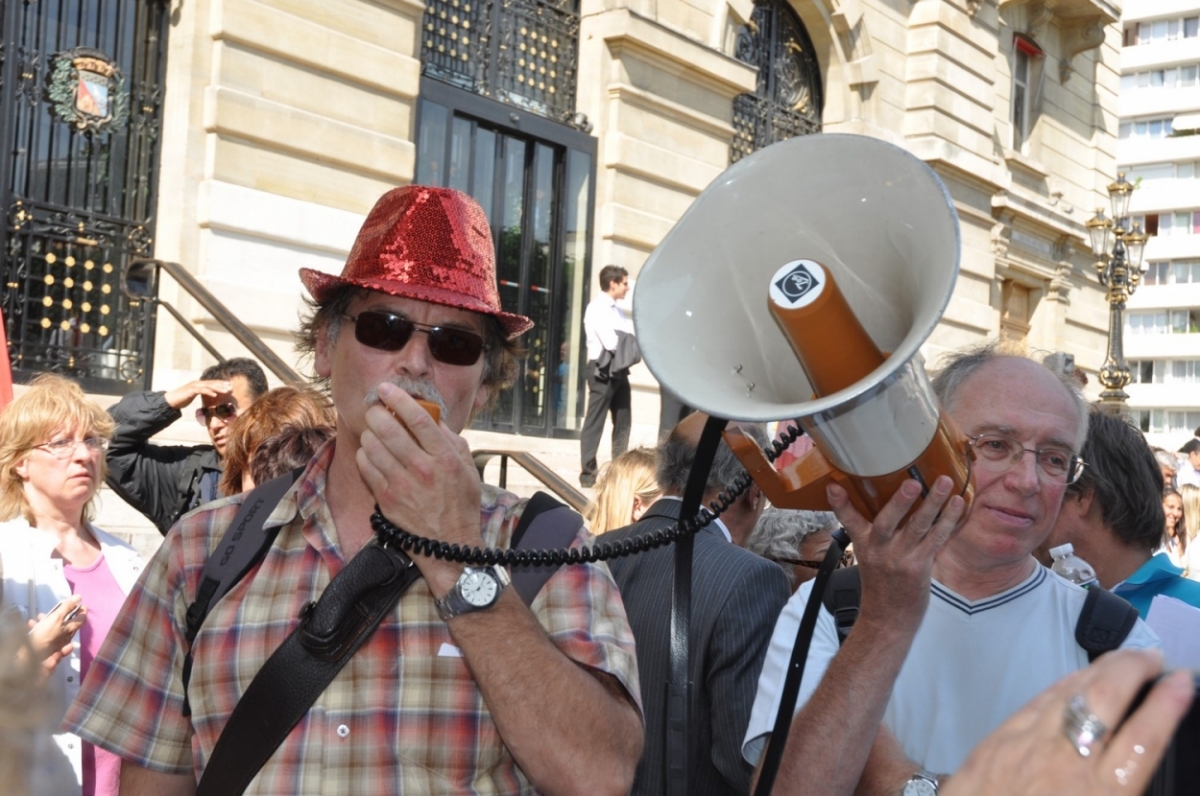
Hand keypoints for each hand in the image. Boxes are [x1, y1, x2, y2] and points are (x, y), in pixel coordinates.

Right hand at [26, 595, 85, 665]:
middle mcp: (67, 636)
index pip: (82, 618)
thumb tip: (79, 597)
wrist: (32, 654)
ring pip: (56, 627)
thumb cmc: (45, 634)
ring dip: (48, 620)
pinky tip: (32, 625)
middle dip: (61, 614)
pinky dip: (41, 628)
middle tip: (55, 609)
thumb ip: (67, 607)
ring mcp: (58, 641)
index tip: (80, 604)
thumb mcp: (56, 617)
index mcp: (71, 629)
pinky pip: (47, 634)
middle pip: (68, 622)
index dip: (82, 610)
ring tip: (40, 616)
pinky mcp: (49, 645)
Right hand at [163, 379, 232, 409]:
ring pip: (208, 386)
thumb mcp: (193, 395)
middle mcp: (197, 383)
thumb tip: (208, 396)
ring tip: (226, 391)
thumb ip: (200, 394)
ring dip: (218, 388)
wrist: (171, 400)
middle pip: (212, 383)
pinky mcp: (191, 390)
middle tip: (230, 388)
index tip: (229, 386)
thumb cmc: (182, 399)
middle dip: (222, 385)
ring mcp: (194, 385)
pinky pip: (202, 390)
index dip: (220, 384)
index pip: (211, 383)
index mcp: (198, 384)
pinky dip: (209, 392)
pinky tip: (215, 394)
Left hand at [356, 381, 482, 593]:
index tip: (386, 388)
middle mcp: (423, 468)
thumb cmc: (460, 503)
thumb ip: (451, 440)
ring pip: (372, 445)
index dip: (398, 399)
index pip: (418, 419)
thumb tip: (432, 418)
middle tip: (375, 408)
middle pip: (389, 428)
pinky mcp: (386, 498)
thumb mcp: (468, 467)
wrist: (449, 545)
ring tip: (374, 432)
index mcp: (445, 457)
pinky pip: (365, 466)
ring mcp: (402, 484)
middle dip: (376, 412)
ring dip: (369, 433)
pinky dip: (365, 454)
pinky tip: (371, 453)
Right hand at [827, 476, 964, 629]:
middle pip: (888, 521)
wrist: (887, 619)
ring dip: (933, 502)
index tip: (834, 486)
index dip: (840, 504)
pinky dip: (948, 520)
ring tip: (944, 481)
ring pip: (918, 526)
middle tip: (912, 482)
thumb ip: (874, 532)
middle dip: (900, 501)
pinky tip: (956, 503)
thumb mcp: (868, 556)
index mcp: (862, 544)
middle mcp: (879, 549)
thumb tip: (888, 502)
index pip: (848, 521)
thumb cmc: (880, 584)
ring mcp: (900, 558)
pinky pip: (936, 539)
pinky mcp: (920, 566)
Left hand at [944, 649, 1193, 795]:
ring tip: (1123, 662)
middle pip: (1107, 698)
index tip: (1182, 682)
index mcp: (1102, 793)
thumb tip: (1131, 766)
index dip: (1167, 705)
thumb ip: (1117, 784)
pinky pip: (1039, 701)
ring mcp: (1029, 744)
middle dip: (1134, 668)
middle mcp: (1067, 763)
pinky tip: (1077, 679)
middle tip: (1153, 659)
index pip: (1144, 738)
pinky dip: (1065, 684)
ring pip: (1072, 691)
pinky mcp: (999, 739)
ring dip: (1101, 669)